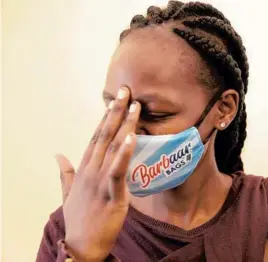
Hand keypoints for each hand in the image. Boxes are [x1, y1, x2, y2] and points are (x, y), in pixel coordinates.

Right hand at [56, 87, 139, 260]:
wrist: (81, 246)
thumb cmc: (78, 219)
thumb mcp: (68, 193)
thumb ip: (65, 173)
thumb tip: (57, 155)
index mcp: (84, 169)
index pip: (95, 137)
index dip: (105, 117)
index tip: (114, 99)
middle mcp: (91, 170)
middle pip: (104, 136)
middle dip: (115, 111)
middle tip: (125, 90)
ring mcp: (100, 181)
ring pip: (113, 148)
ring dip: (124, 125)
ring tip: (134, 105)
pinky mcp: (112, 195)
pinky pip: (118, 171)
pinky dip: (124, 154)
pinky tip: (131, 138)